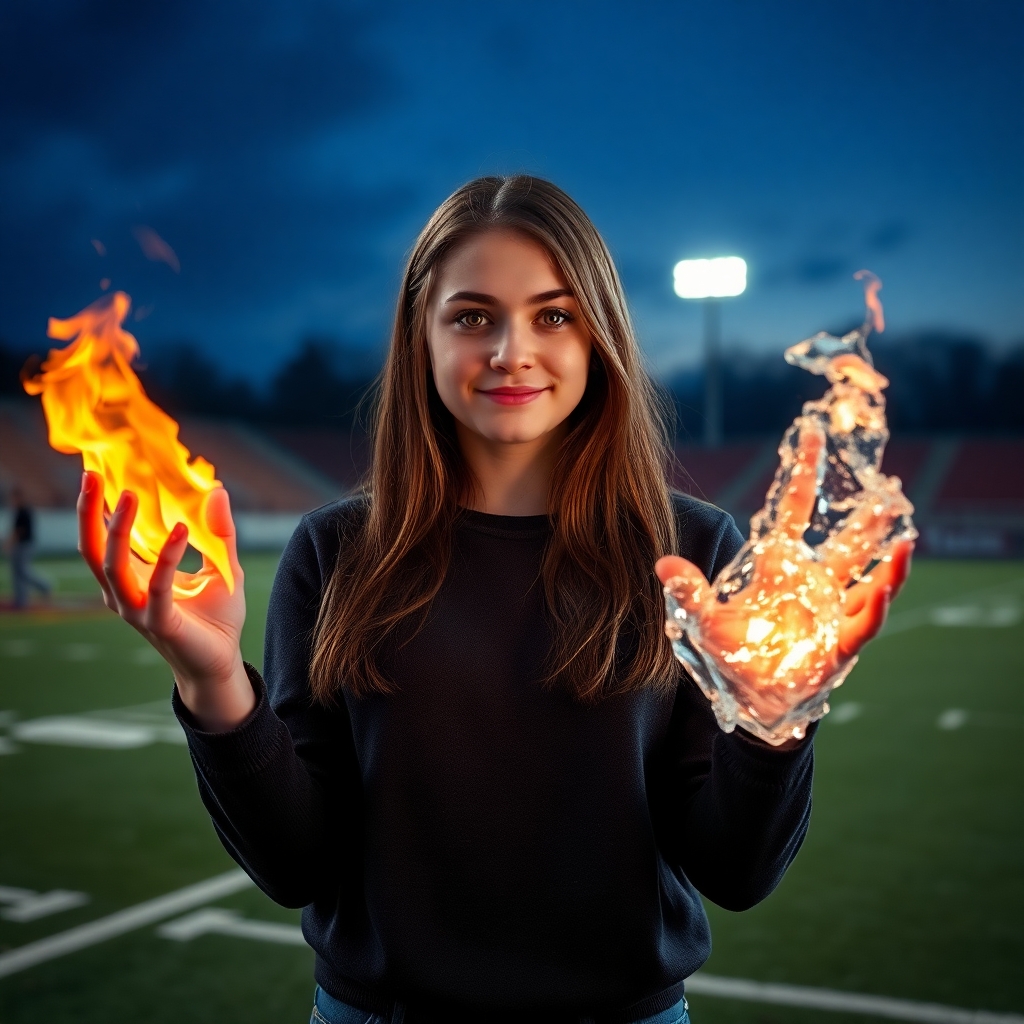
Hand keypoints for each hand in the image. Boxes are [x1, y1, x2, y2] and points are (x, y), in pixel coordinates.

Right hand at [77, 471, 253, 730]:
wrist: (223, 662)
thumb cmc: (217, 618)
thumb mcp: (222, 566)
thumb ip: (219, 531)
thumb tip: (218, 489)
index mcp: (135, 577)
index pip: (105, 537)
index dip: (96, 506)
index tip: (96, 471)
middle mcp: (126, 592)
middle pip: (92, 548)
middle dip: (88, 511)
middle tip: (91, 474)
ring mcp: (138, 609)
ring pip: (113, 565)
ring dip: (118, 529)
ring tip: (127, 494)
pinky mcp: (160, 622)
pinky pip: (157, 586)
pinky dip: (166, 556)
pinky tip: (181, 530)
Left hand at [656, 422, 912, 718]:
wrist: (752, 700)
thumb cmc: (733, 655)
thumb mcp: (703, 622)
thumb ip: (689, 593)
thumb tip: (663, 564)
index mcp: (778, 567)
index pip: (794, 511)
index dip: (804, 473)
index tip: (813, 434)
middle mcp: (812, 584)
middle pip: (845, 544)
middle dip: (867, 518)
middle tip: (890, 488)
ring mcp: (830, 614)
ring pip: (867, 580)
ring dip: (887, 563)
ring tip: (905, 542)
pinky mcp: (839, 646)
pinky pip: (862, 624)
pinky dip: (874, 608)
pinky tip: (884, 590)